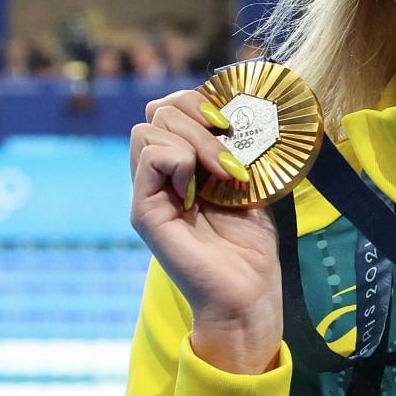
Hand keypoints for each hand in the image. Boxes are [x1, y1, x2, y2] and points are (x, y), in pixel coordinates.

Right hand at [129, 89, 283, 373]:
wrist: (248, 292)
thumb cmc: (251, 244)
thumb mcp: (248, 181)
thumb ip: (232, 146)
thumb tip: (231, 111)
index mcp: (181, 164)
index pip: (170, 108)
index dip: (198, 103)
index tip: (231, 124)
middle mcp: (159, 175)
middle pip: (158, 112)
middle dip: (199, 120)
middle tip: (229, 159)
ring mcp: (148, 192)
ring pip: (148, 129)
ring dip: (193, 140)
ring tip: (221, 174)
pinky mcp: (144, 211)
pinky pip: (149, 158)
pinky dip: (177, 160)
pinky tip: (197, 188)